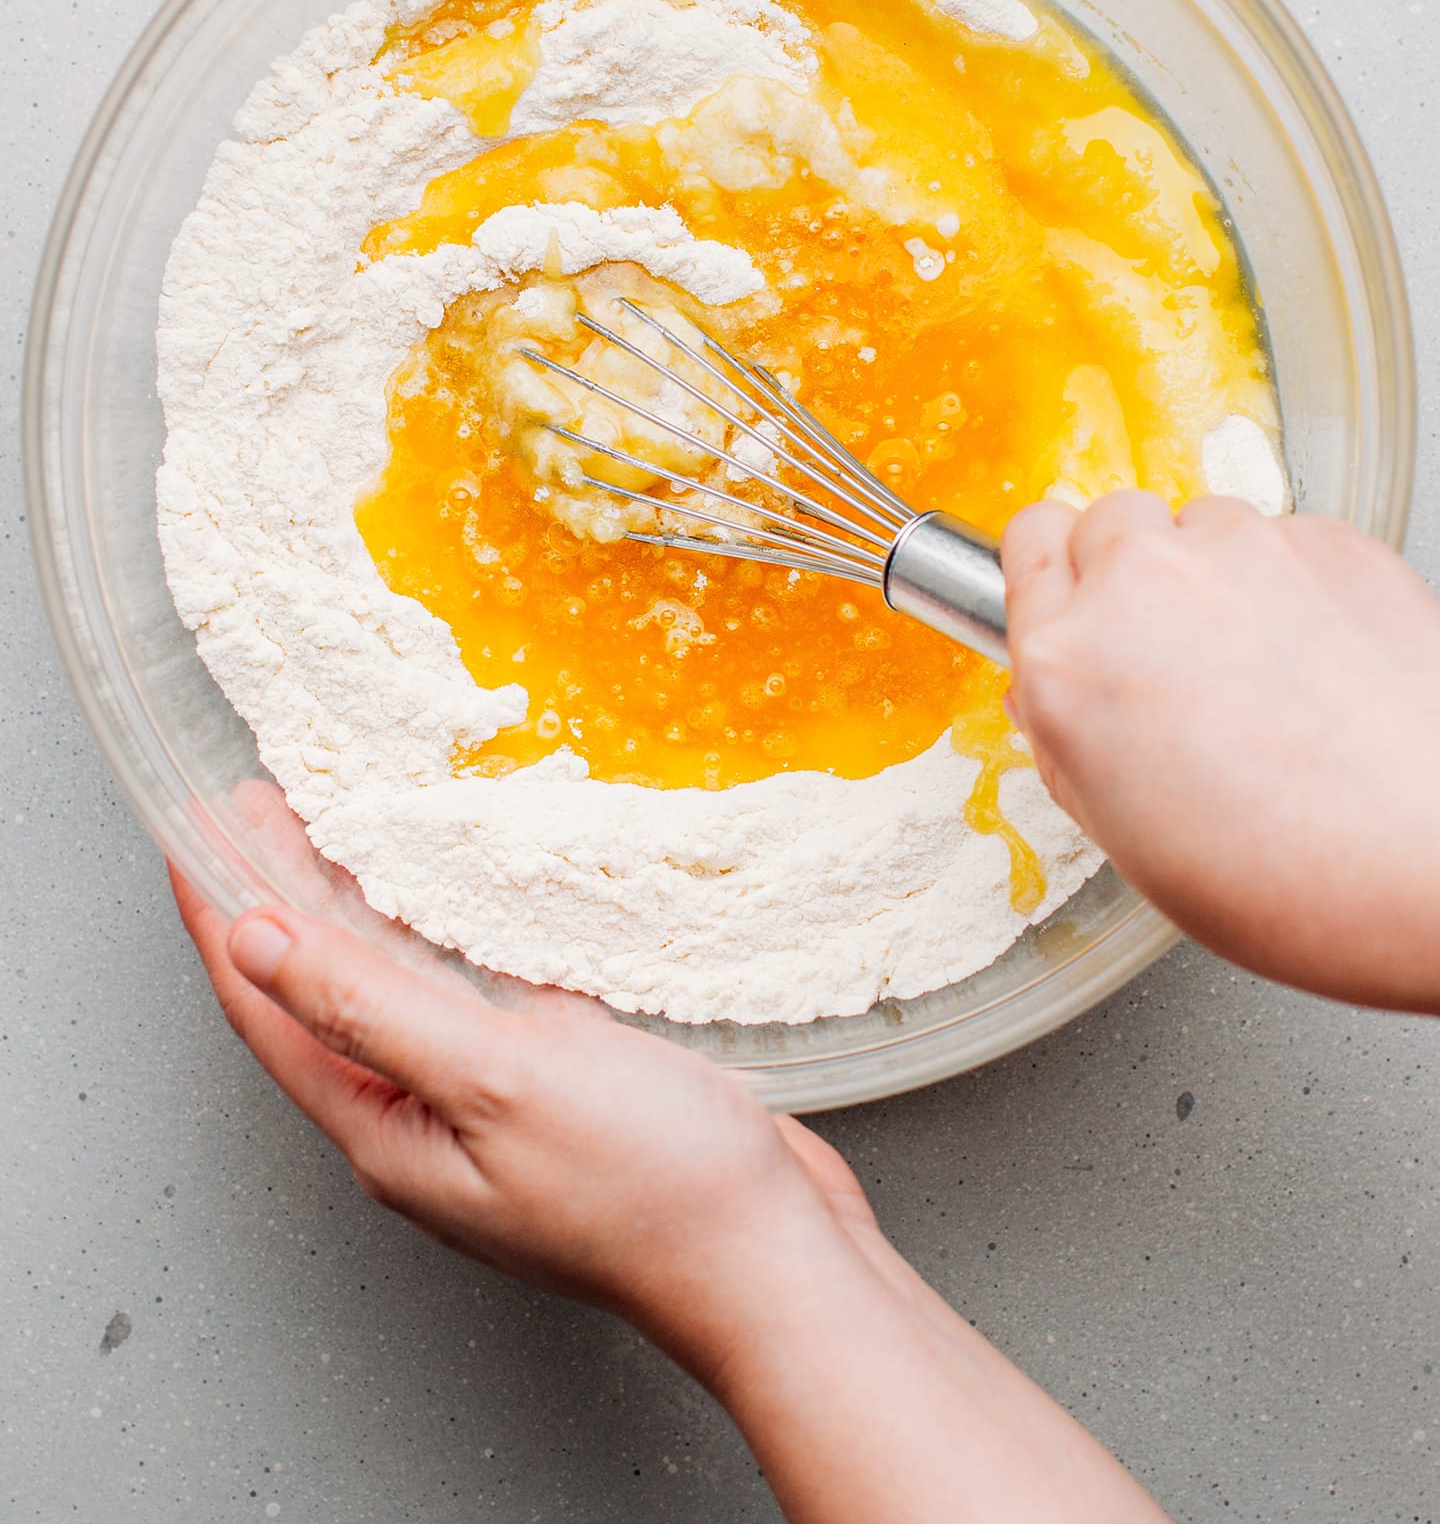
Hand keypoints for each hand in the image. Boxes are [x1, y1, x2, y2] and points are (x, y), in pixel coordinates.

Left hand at [171, 856, 874, 1381]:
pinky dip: (445, 932)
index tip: (192, 832)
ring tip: (333, 825)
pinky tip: (460, 892)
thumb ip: (370, 1009)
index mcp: (385, 1129)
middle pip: (322, 991)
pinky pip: (472, 994)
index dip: (220, 916)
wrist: (771, 1258)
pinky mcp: (553, 1086)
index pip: (266, 1008)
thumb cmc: (645, 1183)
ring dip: (358, 907)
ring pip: (397, 988)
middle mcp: (422, 1119)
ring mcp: (489, 1106)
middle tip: (254, 804)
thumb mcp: (492, 1080)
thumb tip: (256, 943)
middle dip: (280, 895)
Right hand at [1003, 492, 1439, 1011]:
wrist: (1431, 864)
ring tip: (1260, 669)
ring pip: (1201, 524)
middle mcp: (1144, 583)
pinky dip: (1296, 584)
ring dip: (1215, 576)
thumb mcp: (1124, 834)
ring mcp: (1243, 551)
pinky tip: (1321, 664)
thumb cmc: (1289, 878)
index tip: (1072, 599)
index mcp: (1068, 660)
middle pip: (1108, 522)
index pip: (1026, 542)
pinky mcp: (1332, 541)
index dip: (1053, 575)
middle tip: (1169, 649)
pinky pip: (1289, 539)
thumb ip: (1065, 740)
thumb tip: (1048, 692)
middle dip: (1129, 574)